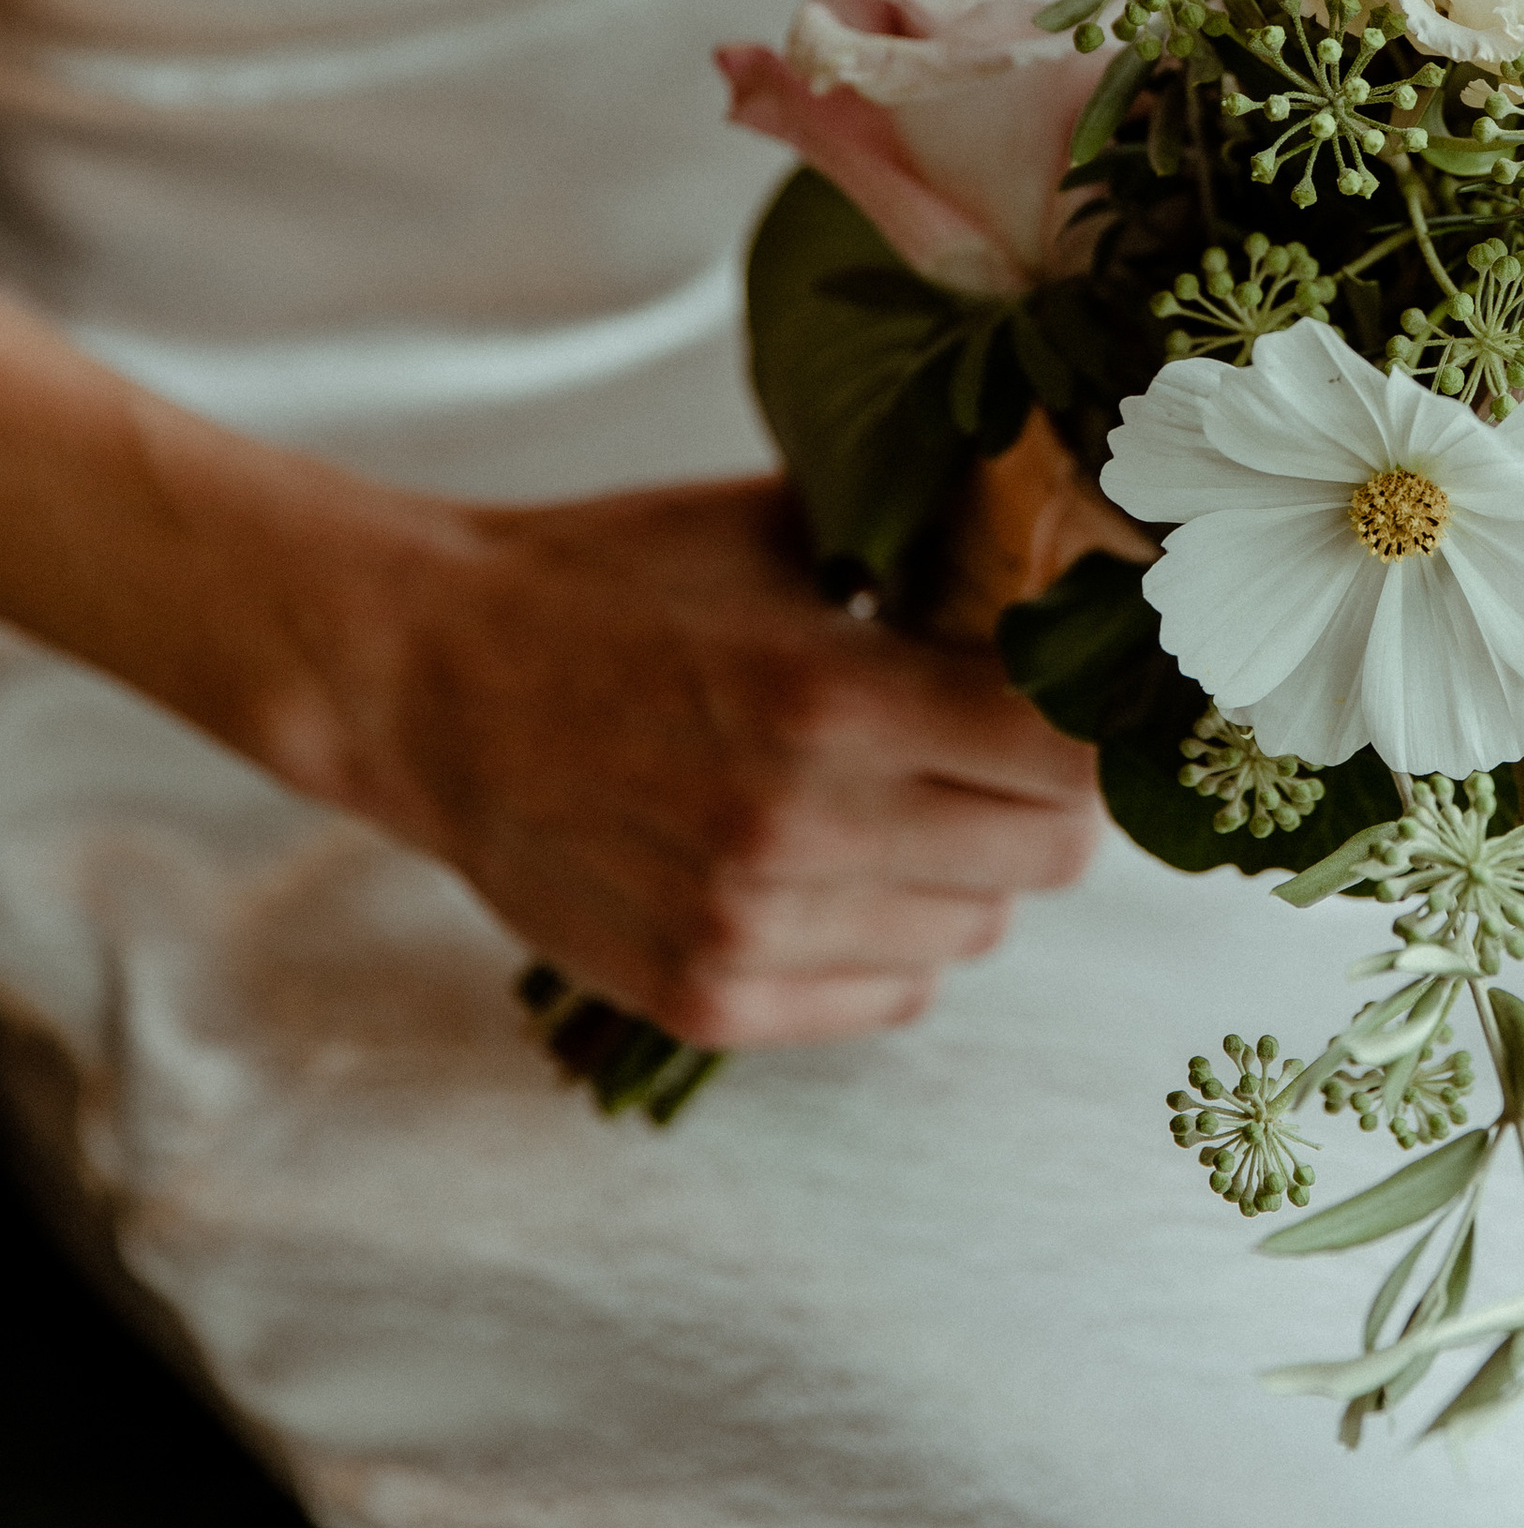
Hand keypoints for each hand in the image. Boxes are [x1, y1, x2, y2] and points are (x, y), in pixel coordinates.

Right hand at [314, 477, 1101, 1045]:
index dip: (1096, 725)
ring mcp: (748, 929)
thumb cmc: (608, 585)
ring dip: (968, 870)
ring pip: (976, 932)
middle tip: (1004, 750)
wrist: (423, 680)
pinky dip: (896, 941)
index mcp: (831, 695)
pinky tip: (845, 870)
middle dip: (1046, 797)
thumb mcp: (778, 528)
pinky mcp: (706, 999)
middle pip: (1046, 855)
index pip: (1066, 753)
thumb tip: (1068, 554)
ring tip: (904, 802)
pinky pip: (893, 997)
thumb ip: (922, 552)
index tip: (1090, 697)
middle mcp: (798, 826)